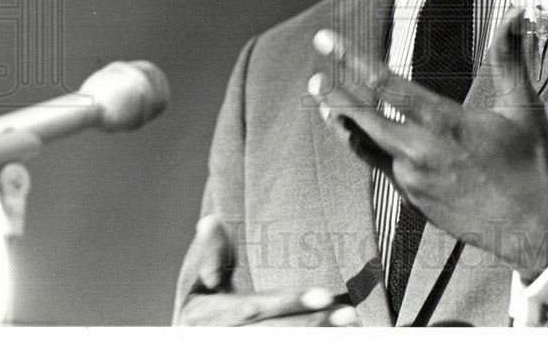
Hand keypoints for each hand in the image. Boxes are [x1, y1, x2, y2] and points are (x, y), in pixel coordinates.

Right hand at [174, 214, 358, 326]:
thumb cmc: (199, 312)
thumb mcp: (197, 285)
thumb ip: (209, 256)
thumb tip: (211, 219)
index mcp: (207, 317)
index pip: (254, 308)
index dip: (290, 302)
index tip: (325, 295)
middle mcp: (220, 336)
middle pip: (272, 332)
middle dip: (311, 323)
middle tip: (348, 313)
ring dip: (317, 336)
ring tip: (350, 326)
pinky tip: (340, 337)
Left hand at [310, 8, 547, 280]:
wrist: (535, 230)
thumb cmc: (532, 163)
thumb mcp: (522, 107)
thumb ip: (509, 57)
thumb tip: (517, 13)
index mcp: (444, 123)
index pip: (385, 84)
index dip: (350, 59)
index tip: (327, 41)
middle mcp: (420, 152)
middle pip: (363, 118)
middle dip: (335, 93)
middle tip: (314, 75)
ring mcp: (414, 179)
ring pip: (367, 145)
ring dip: (345, 122)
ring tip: (325, 104)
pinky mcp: (414, 200)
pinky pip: (382, 167)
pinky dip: (368, 147)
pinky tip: (361, 136)